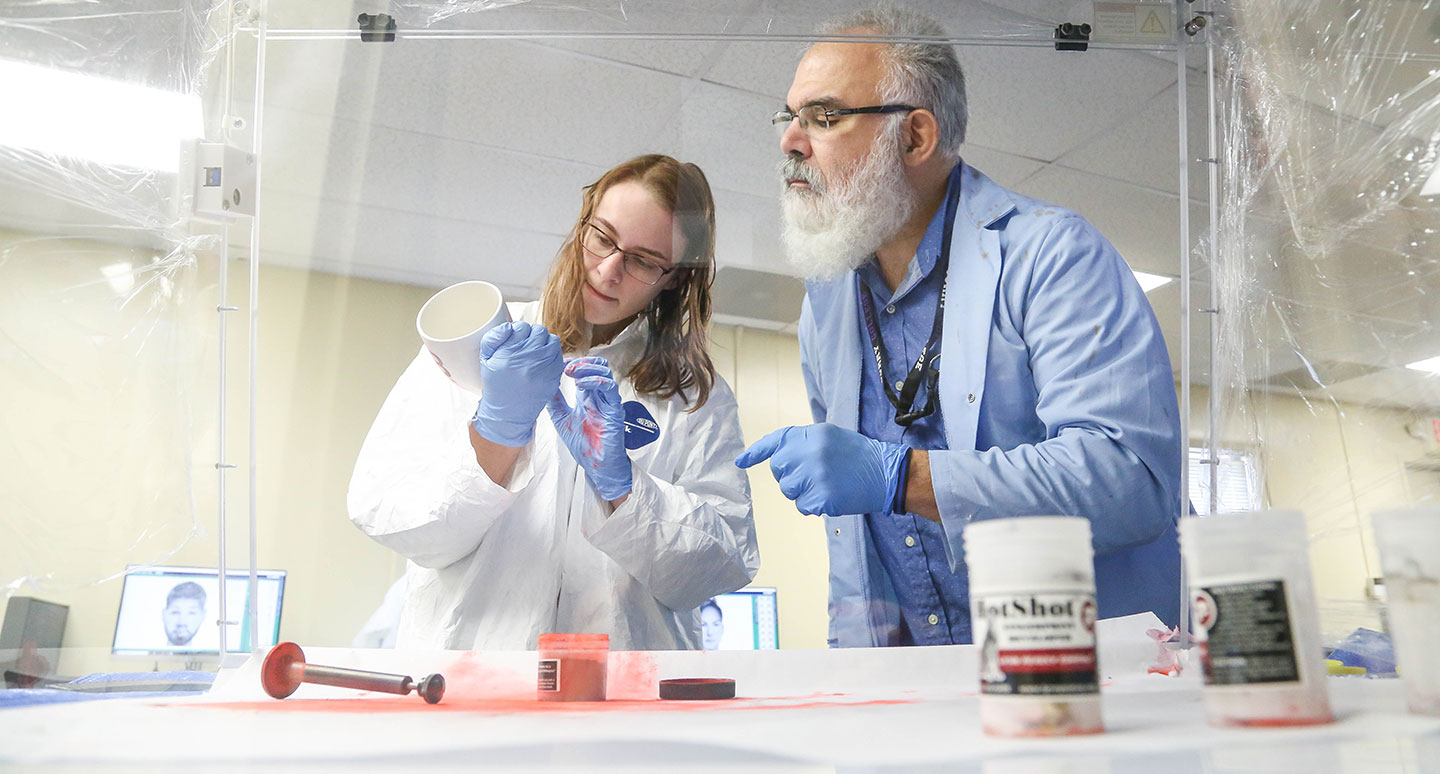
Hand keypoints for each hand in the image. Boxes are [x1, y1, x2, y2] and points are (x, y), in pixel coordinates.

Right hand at [469, 322, 563, 446]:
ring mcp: (543, 369)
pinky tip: (543, 360)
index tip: (516, 338)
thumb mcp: (485, 360)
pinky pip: (559, 355)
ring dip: (544, 342)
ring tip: (535, 351)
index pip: (521, 327)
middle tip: (526, 344)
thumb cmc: (496, 385)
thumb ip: (492, 338)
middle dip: (532, 334)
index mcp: (508, 355)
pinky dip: (552, 354)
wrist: (508, 412)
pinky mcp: (554, 376)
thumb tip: (509, 325)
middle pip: (538, 331)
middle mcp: (527, 360)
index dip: (519, 330)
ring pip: (551, 340)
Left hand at [546, 356, 631, 500]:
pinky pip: (610, 388)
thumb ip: (555, 403)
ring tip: (571, 372)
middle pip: (598, 367)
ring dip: (587, 368)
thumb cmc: (584, 445)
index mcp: (588, 398)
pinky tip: (582, 384)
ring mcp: (608, 402)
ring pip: (605, 373)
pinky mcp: (615, 410)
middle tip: (565, 366)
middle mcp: (599, 396)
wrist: (597, 466)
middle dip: (582, 362)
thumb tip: (543, 387)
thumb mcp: (562, 420)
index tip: (559, 363)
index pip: (586, 371)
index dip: (574, 363)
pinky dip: (596, 381)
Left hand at [735, 423, 908, 515]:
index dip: (756, 452)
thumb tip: (776, 458)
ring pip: (788, 490)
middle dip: (791, 475)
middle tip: (815, 475)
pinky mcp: (821, 497)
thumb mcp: (830, 436)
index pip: (776, 441)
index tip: (740, 462)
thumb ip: (803, 443)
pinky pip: (802, 506)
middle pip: (779, 470)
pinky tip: (831, 497)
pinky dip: (814, 506)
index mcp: (811, 435)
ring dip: (802, 492)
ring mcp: (814, 475)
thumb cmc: (858, 455)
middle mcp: (810, 452)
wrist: (885, 473)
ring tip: (826, 484)